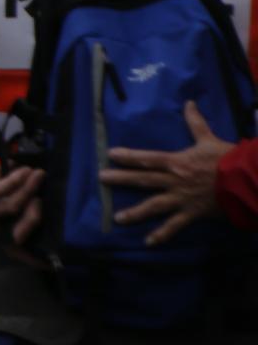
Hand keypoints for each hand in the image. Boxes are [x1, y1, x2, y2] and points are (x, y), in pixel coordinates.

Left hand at [108, 101, 233, 245]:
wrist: (247, 181)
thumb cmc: (228, 159)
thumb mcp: (209, 139)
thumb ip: (196, 122)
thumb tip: (189, 102)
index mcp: (177, 162)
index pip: (147, 159)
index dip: (128, 156)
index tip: (110, 155)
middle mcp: (174, 181)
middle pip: (143, 180)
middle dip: (121, 179)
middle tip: (101, 179)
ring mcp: (181, 198)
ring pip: (153, 206)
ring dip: (135, 212)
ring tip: (117, 218)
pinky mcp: (192, 213)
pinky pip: (174, 226)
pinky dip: (161, 234)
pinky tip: (148, 242)